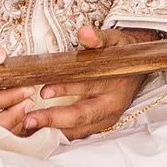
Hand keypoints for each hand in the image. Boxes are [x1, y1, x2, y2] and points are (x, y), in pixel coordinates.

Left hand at [21, 25, 153, 139]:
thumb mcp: (113, 40)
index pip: (87, 87)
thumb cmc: (122, 53)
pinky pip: (78, 133)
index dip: (66, 89)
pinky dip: (59, 134)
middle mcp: (112, 105)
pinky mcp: (100, 125)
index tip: (43, 91)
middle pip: (81, 116)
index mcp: (115, 83)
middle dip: (54, 119)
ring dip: (53, 131)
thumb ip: (98, 38)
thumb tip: (84, 32)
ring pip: (78, 130)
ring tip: (28, 128)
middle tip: (29, 120)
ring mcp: (106, 119)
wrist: (137, 68)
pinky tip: (40, 132)